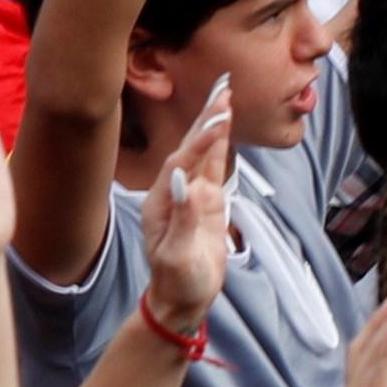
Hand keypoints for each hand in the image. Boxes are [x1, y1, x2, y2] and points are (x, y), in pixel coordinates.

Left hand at [135, 99, 235, 329]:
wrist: (181, 299)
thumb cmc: (177, 281)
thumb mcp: (179, 256)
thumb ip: (184, 219)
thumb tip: (186, 183)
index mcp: (162, 200)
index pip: (182, 163)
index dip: (201, 141)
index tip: (218, 119)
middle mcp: (174, 190)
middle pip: (191, 147)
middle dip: (206, 118)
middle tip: (222, 87)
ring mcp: (191, 194)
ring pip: (204, 153)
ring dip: (214, 124)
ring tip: (225, 95)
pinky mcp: (207, 201)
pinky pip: (215, 167)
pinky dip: (221, 144)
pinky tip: (225, 124)